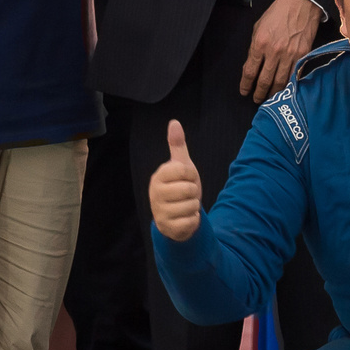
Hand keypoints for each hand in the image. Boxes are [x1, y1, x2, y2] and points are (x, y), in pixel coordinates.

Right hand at [150, 118, 202, 240]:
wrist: (175, 217)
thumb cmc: (178, 187)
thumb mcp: (180, 166)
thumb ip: (177, 145)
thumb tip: (174, 122)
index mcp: (158, 176)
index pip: (186, 170)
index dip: (191, 175)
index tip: (185, 179)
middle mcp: (155, 193)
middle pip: (190, 189)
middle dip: (193, 192)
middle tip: (185, 195)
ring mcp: (160, 211)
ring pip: (192, 205)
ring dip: (194, 207)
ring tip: (184, 206)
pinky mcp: (168, 227)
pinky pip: (192, 221)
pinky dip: (193, 220)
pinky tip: (184, 218)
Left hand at [239, 0, 321, 102]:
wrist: (301, 4)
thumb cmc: (278, 13)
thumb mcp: (259, 27)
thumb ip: (255, 46)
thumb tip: (253, 64)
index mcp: (260, 43)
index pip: (250, 71)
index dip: (246, 85)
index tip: (244, 91)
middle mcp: (274, 52)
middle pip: (264, 80)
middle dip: (258, 93)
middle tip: (256, 100)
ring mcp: (290, 55)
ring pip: (280, 82)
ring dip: (273, 93)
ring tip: (269, 99)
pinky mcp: (303, 55)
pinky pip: (294, 75)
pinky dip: (288, 85)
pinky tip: (285, 91)